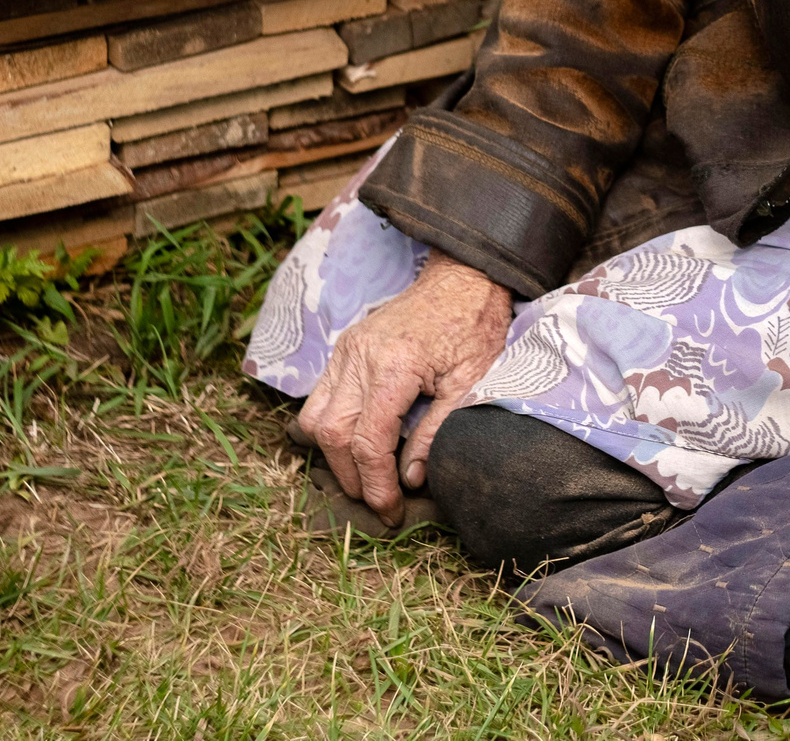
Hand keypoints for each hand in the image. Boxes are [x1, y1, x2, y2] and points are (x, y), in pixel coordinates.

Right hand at [296, 253, 510, 524]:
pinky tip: (355, 444)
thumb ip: (436, 433)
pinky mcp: (345, 348)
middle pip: (333, 434)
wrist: (463, 278)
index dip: (375, 484)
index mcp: (394, 366)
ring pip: (316, 417)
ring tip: (365, 478)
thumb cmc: (474, 327)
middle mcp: (360, 357)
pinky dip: (330, 427)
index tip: (390, 512)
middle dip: (352, 477)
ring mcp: (347, 350)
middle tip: (379, 503)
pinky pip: (320, 397)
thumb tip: (409, 479)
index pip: (367, 441)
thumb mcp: (469, 383)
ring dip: (334, 456)